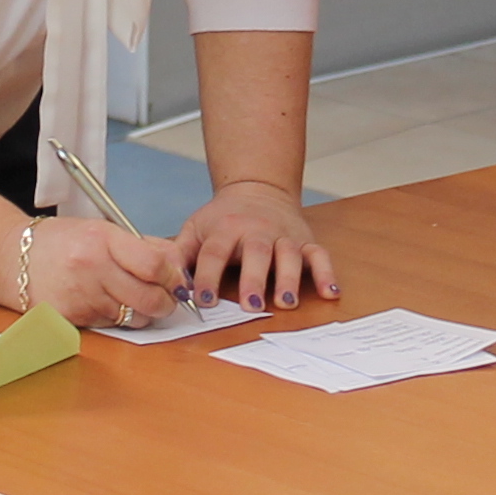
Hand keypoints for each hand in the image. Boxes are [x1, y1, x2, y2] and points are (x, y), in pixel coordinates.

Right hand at [24, 214, 192, 330]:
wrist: (11, 258)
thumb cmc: (59, 242)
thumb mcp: (101, 229)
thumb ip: (142, 246)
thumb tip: (177, 265)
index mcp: (102, 241)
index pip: (155, 265)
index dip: (174, 276)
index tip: (177, 279)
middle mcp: (92, 271)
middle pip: (150, 299)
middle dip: (167, 302)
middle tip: (167, 297)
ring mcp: (81, 298)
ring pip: (134, 318)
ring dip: (142, 312)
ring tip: (133, 298)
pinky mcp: (72, 320)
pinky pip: (110, 325)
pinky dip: (116, 318)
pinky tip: (104, 302)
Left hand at [179, 183, 335, 308]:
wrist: (257, 189)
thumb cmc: (223, 217)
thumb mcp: (195, 227)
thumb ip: (179, 253)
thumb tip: (165, 282)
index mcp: (226, 227)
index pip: (214, 253)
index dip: (207, 276)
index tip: (202, 300)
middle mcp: (257, 230)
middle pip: (256, 253)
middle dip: (254, 279)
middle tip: (251, 305)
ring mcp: (284, 235)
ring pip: (289, 255)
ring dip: (289, 279)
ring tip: (286, 302)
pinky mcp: (305, 240)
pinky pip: (320, 256)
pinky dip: (327, 274)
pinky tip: (330, 293)